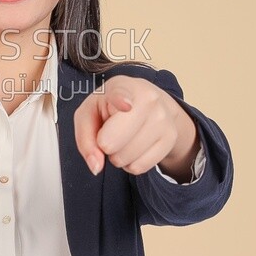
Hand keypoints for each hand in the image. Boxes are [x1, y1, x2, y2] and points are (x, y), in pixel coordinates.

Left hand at [74, 75, 198, 181]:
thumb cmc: (111, 106)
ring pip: (127, 159)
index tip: (125, 105)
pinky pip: (140, 167)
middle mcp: (148, 100)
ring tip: (122, 139)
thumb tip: (96, 166)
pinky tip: (133, 147)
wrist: (147, 101)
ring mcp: (163, 119)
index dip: (121, 101)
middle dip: (105, 146)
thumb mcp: (89, 113)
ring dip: (118, 157)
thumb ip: (85, 139)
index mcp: (123, 87)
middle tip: (109, 133)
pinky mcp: (171, 138)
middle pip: (114, 143)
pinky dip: (131, 164)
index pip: (122, 95)